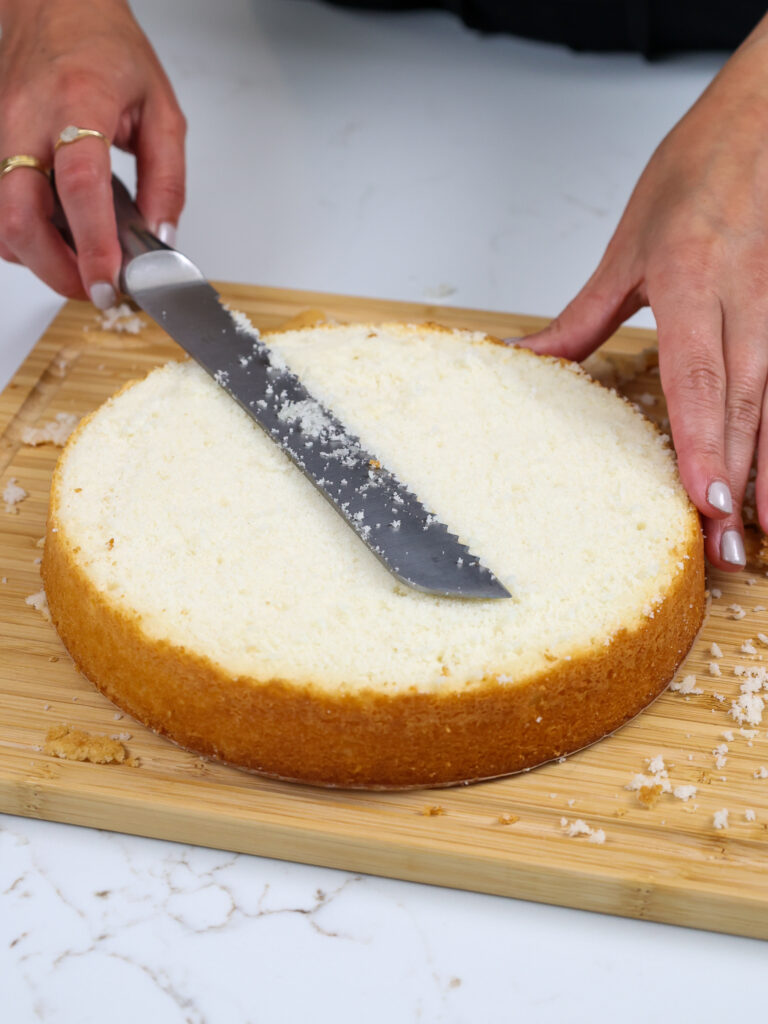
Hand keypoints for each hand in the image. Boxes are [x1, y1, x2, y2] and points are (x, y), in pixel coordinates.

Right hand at [0, 0, 185, 305]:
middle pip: (21, 216)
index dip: (93, 243)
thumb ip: (167, 178)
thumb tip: (163, 234)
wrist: (52, 4)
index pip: (79, 185)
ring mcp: (0, 135)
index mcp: (79, 103)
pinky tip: (55, 240)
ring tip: (82, 266)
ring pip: (1, 221)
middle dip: (58, 271)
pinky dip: (22, 239)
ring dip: (40, 260)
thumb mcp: (161, 108)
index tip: (109, 282)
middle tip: (97, 290)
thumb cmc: (105, 48)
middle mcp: (27, 121)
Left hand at [523, 18, 767, 571]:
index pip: (699, 378)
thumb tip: (530, 358)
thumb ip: (584, 316)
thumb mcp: (629, 243)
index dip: (704, 444)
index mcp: (692, 280)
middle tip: (729, 552)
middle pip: (746, 405)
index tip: (707, 502)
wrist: (764, 114)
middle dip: (739, 484)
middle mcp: (748, 298)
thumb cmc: (699, 169)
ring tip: (764, 535)